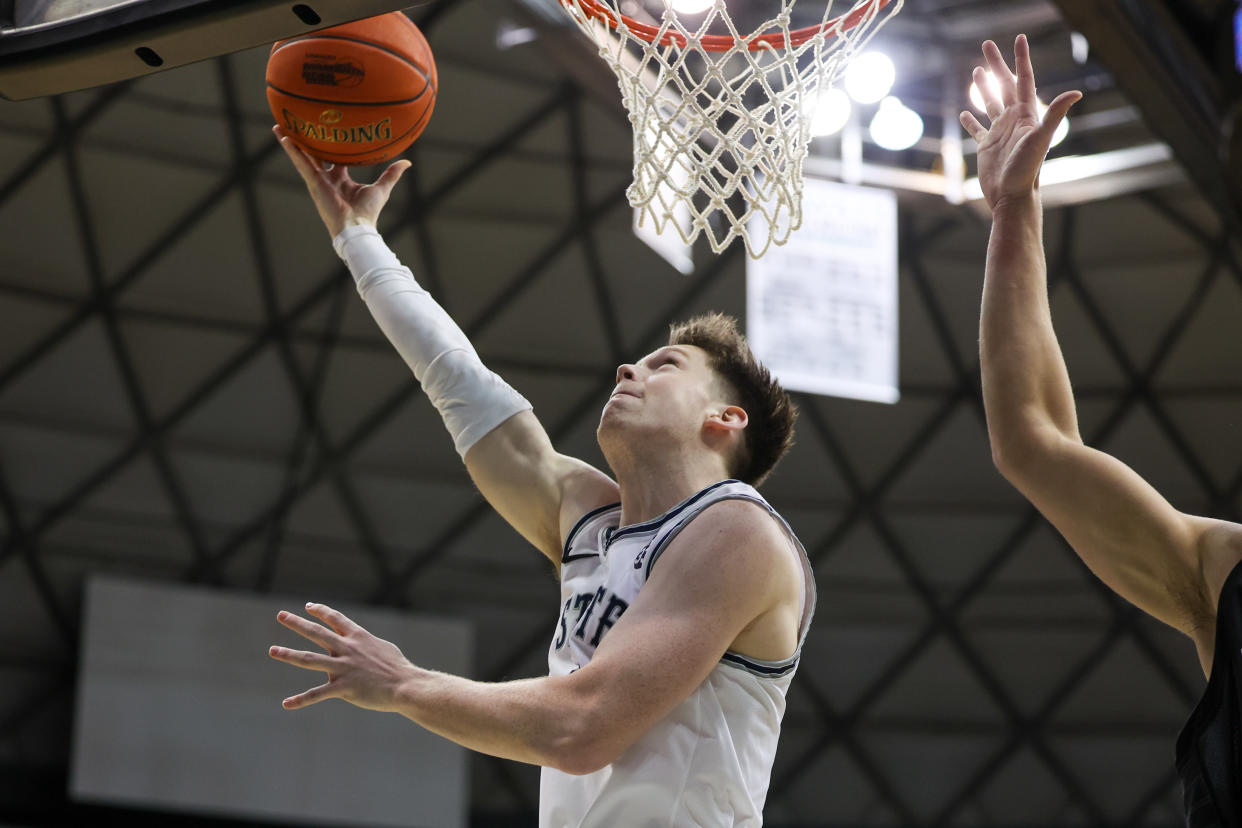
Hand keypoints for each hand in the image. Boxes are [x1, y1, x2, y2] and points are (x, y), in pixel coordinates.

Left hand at [269, 602, 418, 710]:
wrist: (405, 685)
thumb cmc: (397, 667)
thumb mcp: (382, 648)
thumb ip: (367, 645)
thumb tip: (362, 644)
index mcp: (358, 637)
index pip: (335, 618)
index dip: (321, 611)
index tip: (308, 606)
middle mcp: (347, 649)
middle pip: (317, 632)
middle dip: (297, 623)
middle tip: (281, 615)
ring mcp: (344, 668)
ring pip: (310, 659)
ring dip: (289, 654)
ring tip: (273, 650)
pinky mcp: (344, 687)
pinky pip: (318, 694)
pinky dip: (301, 699)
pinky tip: (286, 704)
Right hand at [273, 125, 410, 238]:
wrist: (357, 227)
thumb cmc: (368, 212)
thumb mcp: (382, 188)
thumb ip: (391, 174)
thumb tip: (407, 162)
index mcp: (341, 179)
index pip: (334, 158)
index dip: (331, 145)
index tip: (329, 131)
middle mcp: (327, 178)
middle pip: (314, 155)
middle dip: (306, 141)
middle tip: (298, 124)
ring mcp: (318, 180)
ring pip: (303, 156)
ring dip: (291, 141)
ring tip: (279, 125)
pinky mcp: (313, 182)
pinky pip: (300, 162)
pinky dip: (292, 150)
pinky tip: (283, 137)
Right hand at [960, 35, 1081, 209]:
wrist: (1013, 197)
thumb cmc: (1027, 170)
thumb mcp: (1040, 139)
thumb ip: (1055, 114)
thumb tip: (1076, 92)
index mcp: (1025, 115)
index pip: (1023, 80)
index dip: (1021, 59)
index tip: (1019, 39)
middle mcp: (1013, 120)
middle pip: (1004, 85)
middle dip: (997, 65)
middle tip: (986, 44)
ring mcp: (999, 133)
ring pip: (990, 103)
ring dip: (984, 87)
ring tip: (977, 70)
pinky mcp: (986, 147)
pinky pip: (977, 129)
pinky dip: (970, 120)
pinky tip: (964, 112)